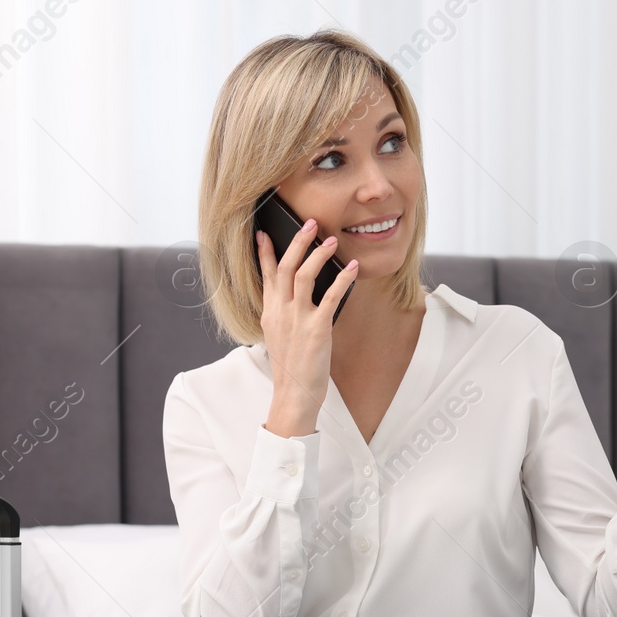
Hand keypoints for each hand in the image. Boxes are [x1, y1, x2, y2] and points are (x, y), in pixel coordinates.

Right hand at [255, 219, 358, 436]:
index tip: (264, 232)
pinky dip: (342, 279)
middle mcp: (280, 311)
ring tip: (331, 240)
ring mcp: (297, 319)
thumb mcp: (279, 336)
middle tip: (310, 223)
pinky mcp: (317, 328)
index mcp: (270, 312)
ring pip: (303, 275)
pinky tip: (352, 268)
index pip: (265, 275)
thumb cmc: (291, 368)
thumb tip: (294, 296)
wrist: (294, 394)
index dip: (265, 252)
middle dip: (297, 242)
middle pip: (284, 267)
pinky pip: (330, 296)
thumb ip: (283, 314)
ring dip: (318, 254)